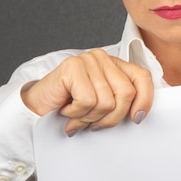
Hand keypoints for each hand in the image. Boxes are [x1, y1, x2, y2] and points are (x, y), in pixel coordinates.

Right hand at [21, 49, 153, 135]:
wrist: (36, 108)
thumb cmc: (70, 107)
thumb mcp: (102, 105)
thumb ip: (120, 102)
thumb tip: (140, 114)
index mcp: (114, 64)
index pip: (142, 77)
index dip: (144, 100)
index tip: (136, 118)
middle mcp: (102, 58)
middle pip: (126, 94)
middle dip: (111, 118)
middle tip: (94, 122)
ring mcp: (87, 60)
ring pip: (106, 102)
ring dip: (89, 117)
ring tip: (77, 115)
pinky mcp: (72, 67)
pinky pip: (87, 101)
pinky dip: (76, 113)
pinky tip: (67, 109)